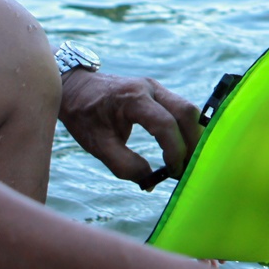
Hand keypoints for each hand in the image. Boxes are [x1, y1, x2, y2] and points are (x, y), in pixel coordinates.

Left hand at [59, 69, 198, 186]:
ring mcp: (156, 88)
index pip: (165, 125)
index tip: (173, 173)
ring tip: (188, 160)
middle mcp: (149, 88)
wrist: (75, 88)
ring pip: (187, 110)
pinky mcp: (158, 93)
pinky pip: (180, 109)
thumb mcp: (97, 145)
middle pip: (186, 112)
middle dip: (193, 142)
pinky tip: (182, 148)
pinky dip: (185, 129)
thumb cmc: (84, 116)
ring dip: (192, 136)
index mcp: (133, 99)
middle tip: (191, 168)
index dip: (174, 151)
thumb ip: (124, 165)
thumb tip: (151, 181)